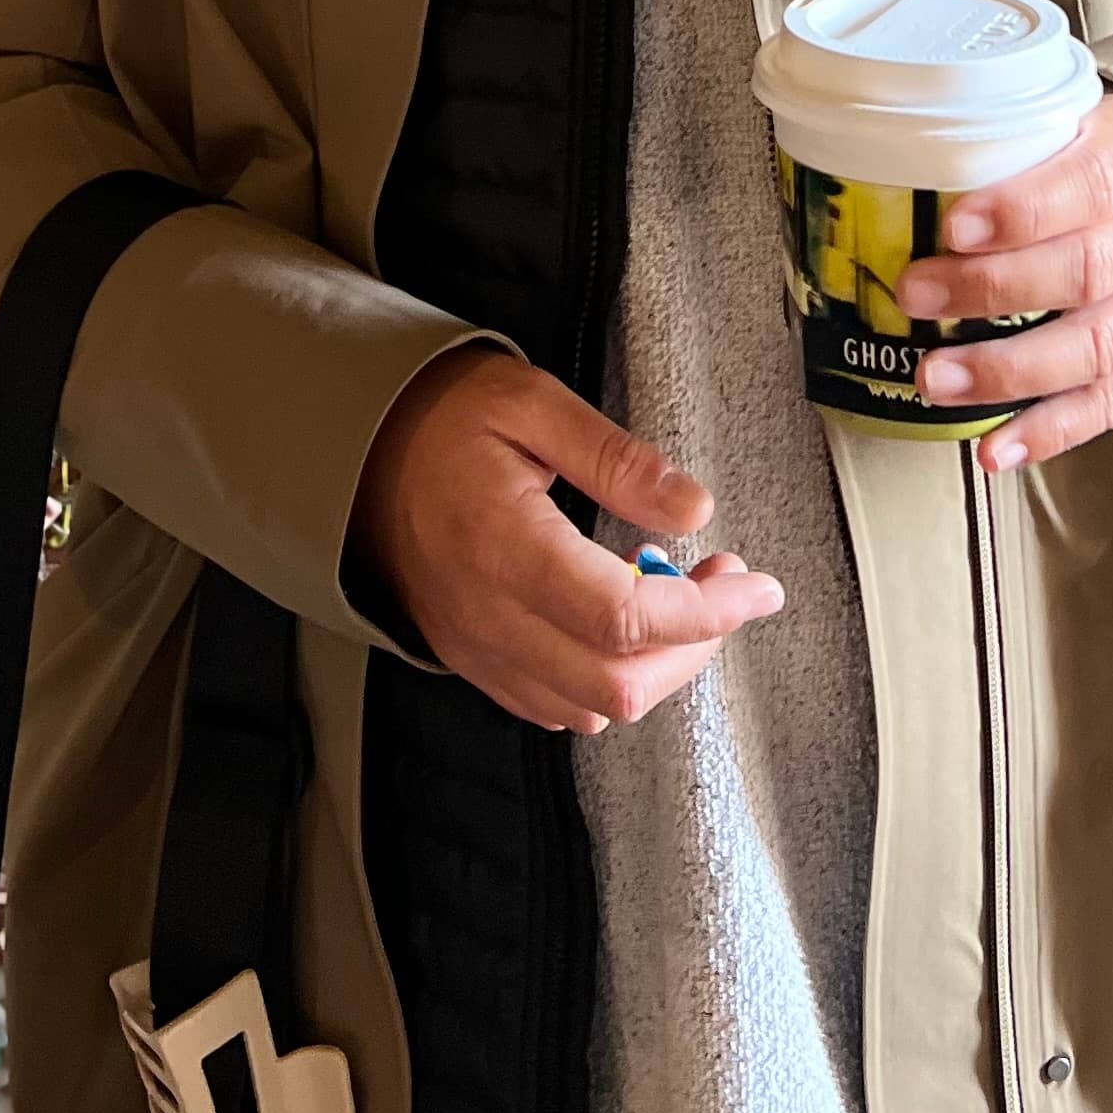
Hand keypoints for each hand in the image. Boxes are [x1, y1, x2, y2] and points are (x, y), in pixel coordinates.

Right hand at [346, 344, 783, 738]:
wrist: (356, 455)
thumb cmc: (444, 419)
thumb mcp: (532, 405)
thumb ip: (616, 458)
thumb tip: (696, 506)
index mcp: (505, 547)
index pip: (624, 617)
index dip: (706, 612)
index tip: (756, 585)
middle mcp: (490, 617)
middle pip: (618, 682)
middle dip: (696, 643)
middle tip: (725, 580)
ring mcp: (479, 649)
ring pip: (593, 707)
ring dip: (658, 665)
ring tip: (678, 593)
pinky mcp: (475, 661)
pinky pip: (556, 704)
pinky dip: (610, 678)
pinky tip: (625, 621)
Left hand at [898, 91, 1112, 474]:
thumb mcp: (1084, 119)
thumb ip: (1019, 141)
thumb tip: (903, 163)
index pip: (1091, 183)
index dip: (1021, 210)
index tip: (952, 226)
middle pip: (1086, 271)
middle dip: (992, 290)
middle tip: (916, 297)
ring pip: (1097, 347)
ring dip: (1009, 372)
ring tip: (936, 379)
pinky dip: (1051, 431)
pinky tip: (994, 447)